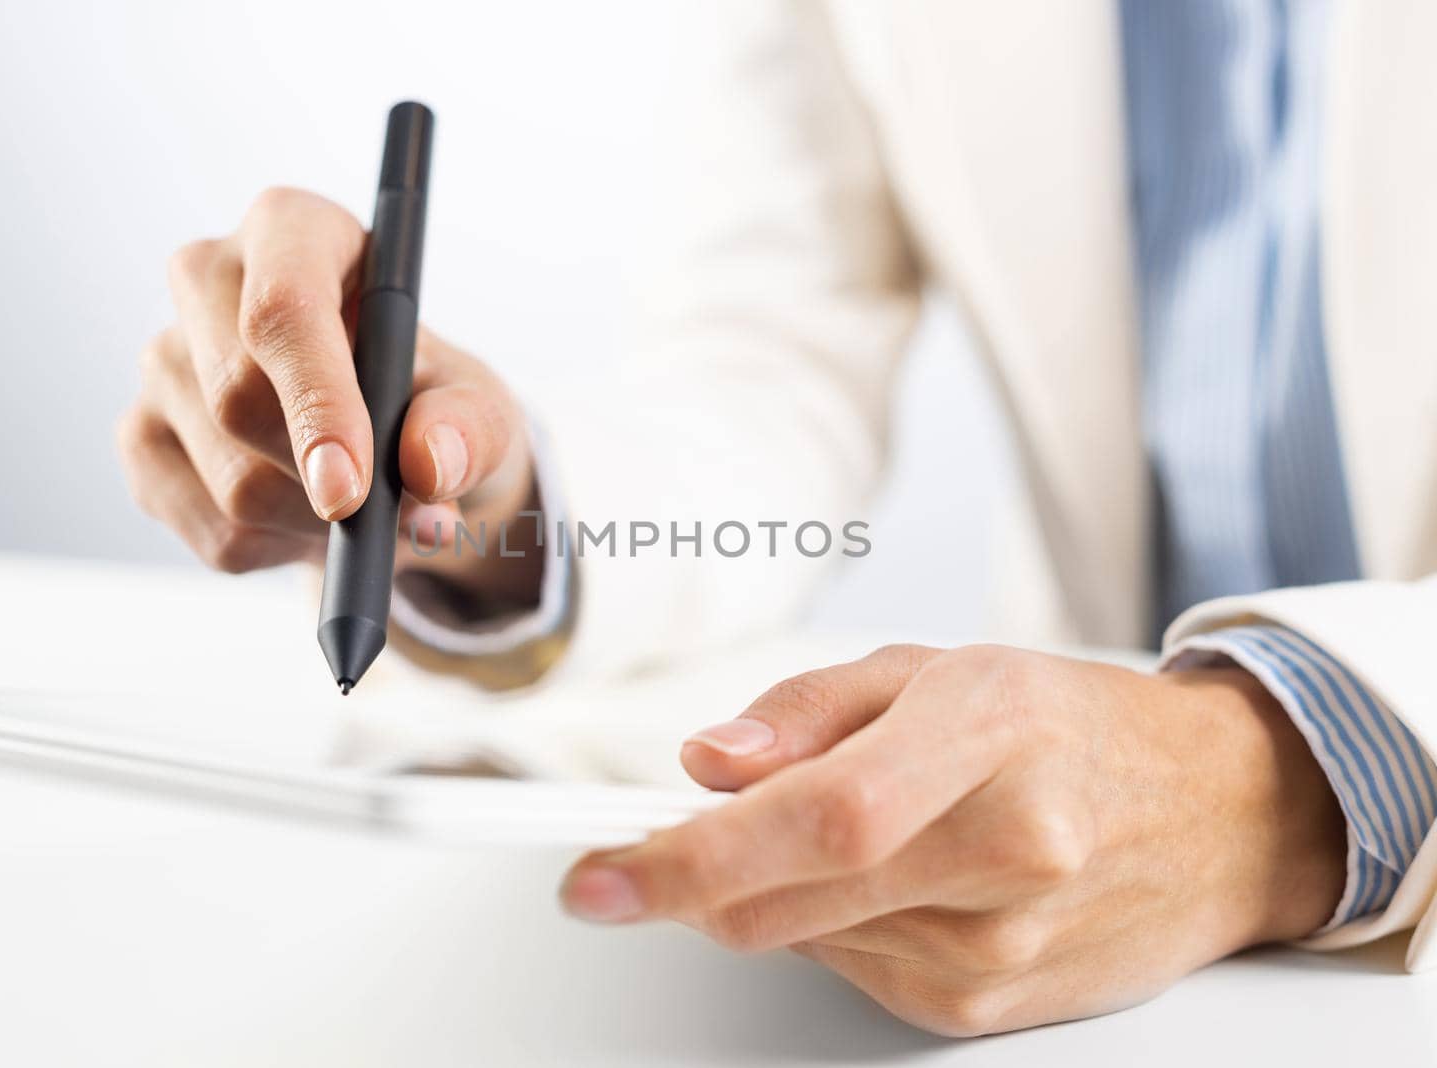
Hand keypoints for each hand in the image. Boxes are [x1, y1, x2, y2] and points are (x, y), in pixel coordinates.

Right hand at [119, 187, 540, 600]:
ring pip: (229, 482)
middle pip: (236, 399)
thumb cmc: (433, 403)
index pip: (281, 307)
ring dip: (316, 525)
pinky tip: (309, 519)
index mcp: (293, 230)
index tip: (353, 491)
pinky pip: (212, 534)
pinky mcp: (142, 440)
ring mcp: (162, 360)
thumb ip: (467, 429)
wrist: (393, 448)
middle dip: (325, 482)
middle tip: (403, 514)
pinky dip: (282, 551)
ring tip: (366, 510)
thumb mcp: (480, 409)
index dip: (316, 402)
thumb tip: (426, 463)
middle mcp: (206, 277)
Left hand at [560, 644, 1345, 1035]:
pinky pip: (852, 974)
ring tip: (860, 830)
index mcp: (987, 736)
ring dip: (778, 891)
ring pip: (800, 943)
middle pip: (783, 904)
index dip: (687, 857)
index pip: (816, 818)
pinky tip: (898, 881)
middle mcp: (1005, 853)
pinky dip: (832, 927)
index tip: (595, 877)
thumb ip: (804, 713)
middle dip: (689, 882)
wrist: (1216, 815)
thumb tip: (705, 765)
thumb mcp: (936, 668)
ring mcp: (1003, 947)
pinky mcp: (993, 1007)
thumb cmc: (1067, 726)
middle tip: (666, 840)